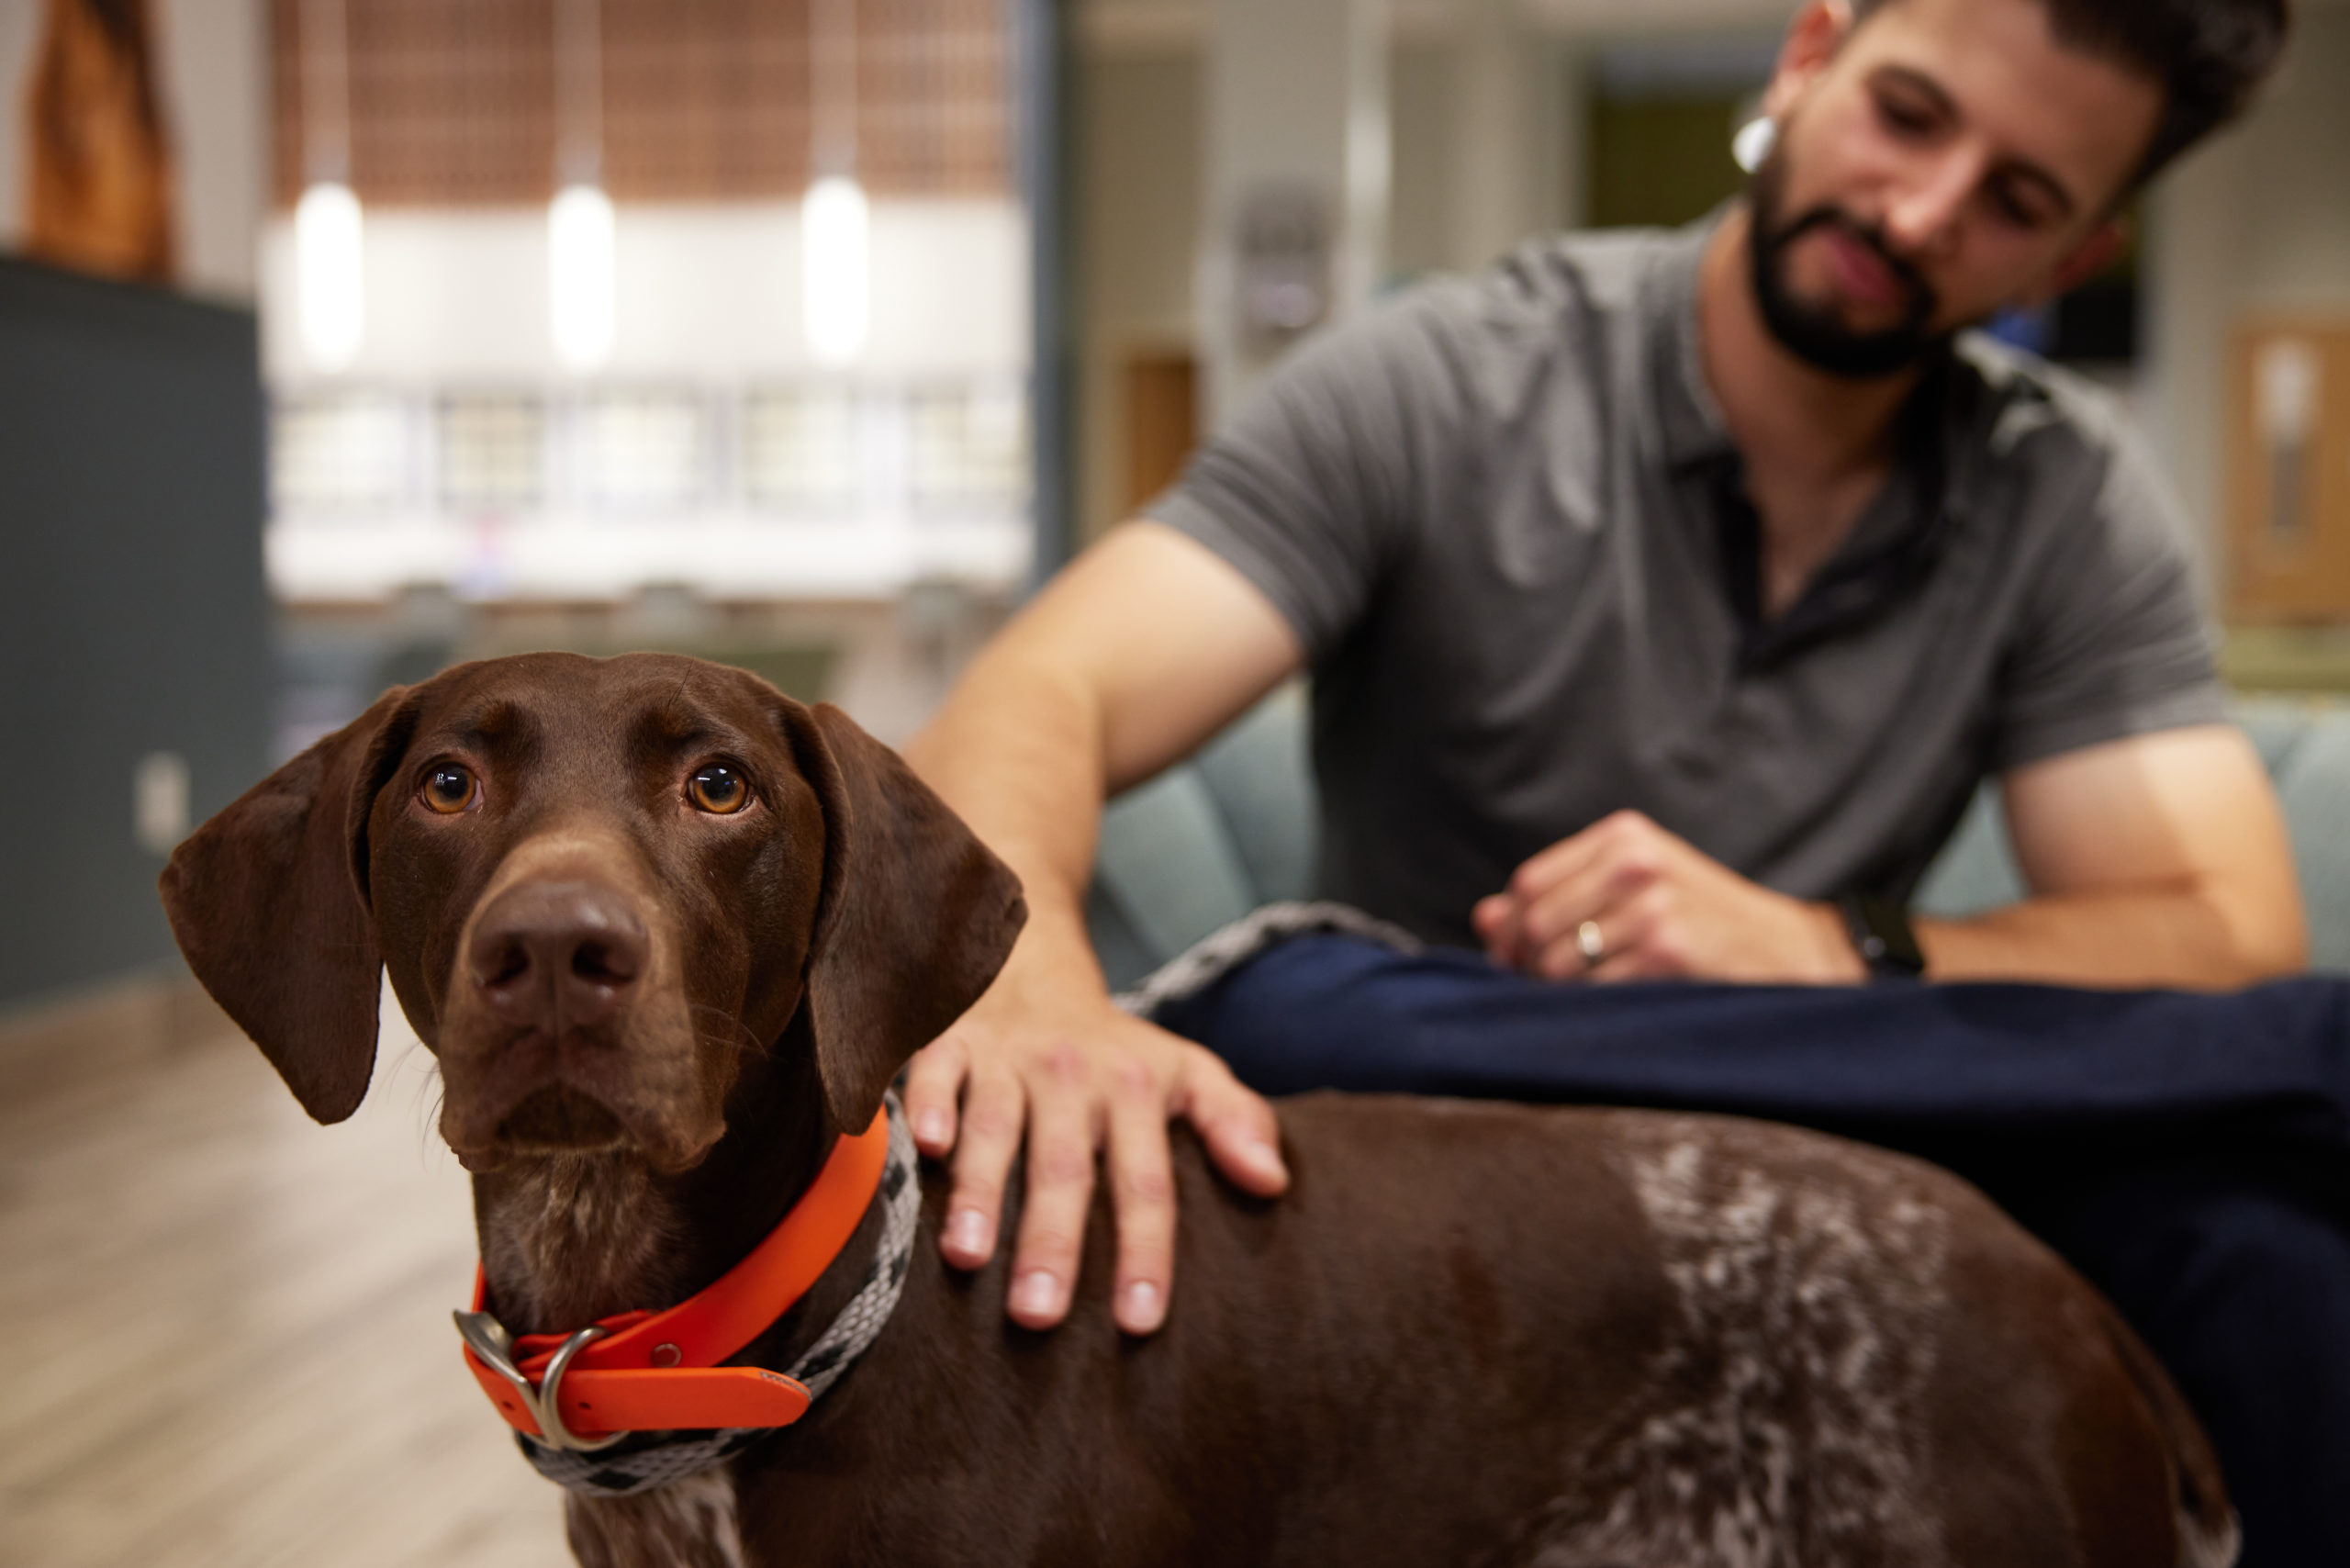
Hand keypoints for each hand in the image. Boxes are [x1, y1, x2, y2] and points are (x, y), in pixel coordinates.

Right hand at [901, 963, 1288, 1336]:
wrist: (1038, 969)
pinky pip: (934, 1072)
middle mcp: (1072, 1074)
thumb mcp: (1189, 1072)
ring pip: (995, 1126)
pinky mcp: (952, 1042)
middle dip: (1051, 1241)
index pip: (1146, 1182)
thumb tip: (1273, 1184)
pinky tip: (922, 1150)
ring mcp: (1008, 1057)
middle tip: (1040, 1317)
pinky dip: (926, 1106)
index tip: (1139, 1322)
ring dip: (981, 1189)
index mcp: (1136, 1089)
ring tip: (967, 1257)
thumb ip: (1235, 1123)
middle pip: (1065, 1166)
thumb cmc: (1117, 1051)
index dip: (1144, 1251)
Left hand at [1470, 810, 1865, 983]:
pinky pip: (1595, 993)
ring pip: (1557, 963)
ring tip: (1590, 998)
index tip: (1515, 958)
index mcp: (1624, 837)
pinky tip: (1620, 1008)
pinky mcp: (1668, 952)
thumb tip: (1485, 918)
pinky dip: (1593, 1010)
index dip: (1511, 928)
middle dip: (1530, 966)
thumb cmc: (1708, 924)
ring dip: (1558, 994)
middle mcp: (1635, 864)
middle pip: (1534, 923)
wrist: (1795, 951)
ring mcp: (1653, 907)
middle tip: (1548, 990)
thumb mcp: (1638, 890)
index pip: (1528, 882)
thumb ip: (1560, 897)